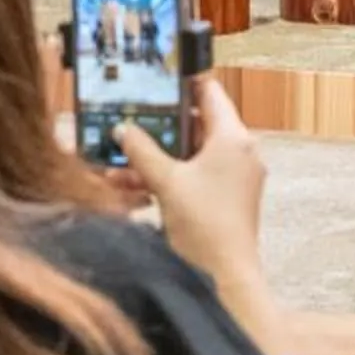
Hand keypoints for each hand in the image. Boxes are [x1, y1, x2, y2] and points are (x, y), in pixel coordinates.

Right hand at [115, 83, 280, 346]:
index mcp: (233, 139)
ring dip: (153, 156)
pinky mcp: (222, 198)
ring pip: (187, 154)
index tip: (154, 77)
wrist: (224, 277)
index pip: (209, 93)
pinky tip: (129, 186)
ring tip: (116, 159)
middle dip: (157, 126)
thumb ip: (141, 151)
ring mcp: (232, 177)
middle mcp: (238, 153)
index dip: (182, 82)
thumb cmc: (204, 226)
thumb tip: (122, 129)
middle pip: (193, 124)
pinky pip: (190, 177)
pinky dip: (164, 178)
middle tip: (126, 118)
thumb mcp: (165, 182)